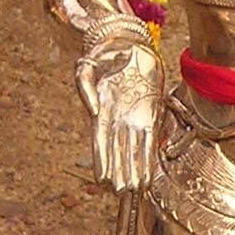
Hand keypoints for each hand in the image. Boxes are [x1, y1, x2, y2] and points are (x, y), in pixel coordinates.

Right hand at [76, 42, 161, 191]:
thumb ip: (84, 86)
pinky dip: (150, 156)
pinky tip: (149, 171)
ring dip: (136, 169)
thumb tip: (92, 112)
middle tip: (122, 193)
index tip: (103, 180)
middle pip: (118, 150)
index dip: (102, 161)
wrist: (127, 41)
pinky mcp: (151, 112)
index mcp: (101, 110)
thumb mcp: (87, 65)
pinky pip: (151, 138)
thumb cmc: (104, 53)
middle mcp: (117, 119)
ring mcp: (134, 117)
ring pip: (134, 149)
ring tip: (137, 189)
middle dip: (121, 172)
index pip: (100, 141)